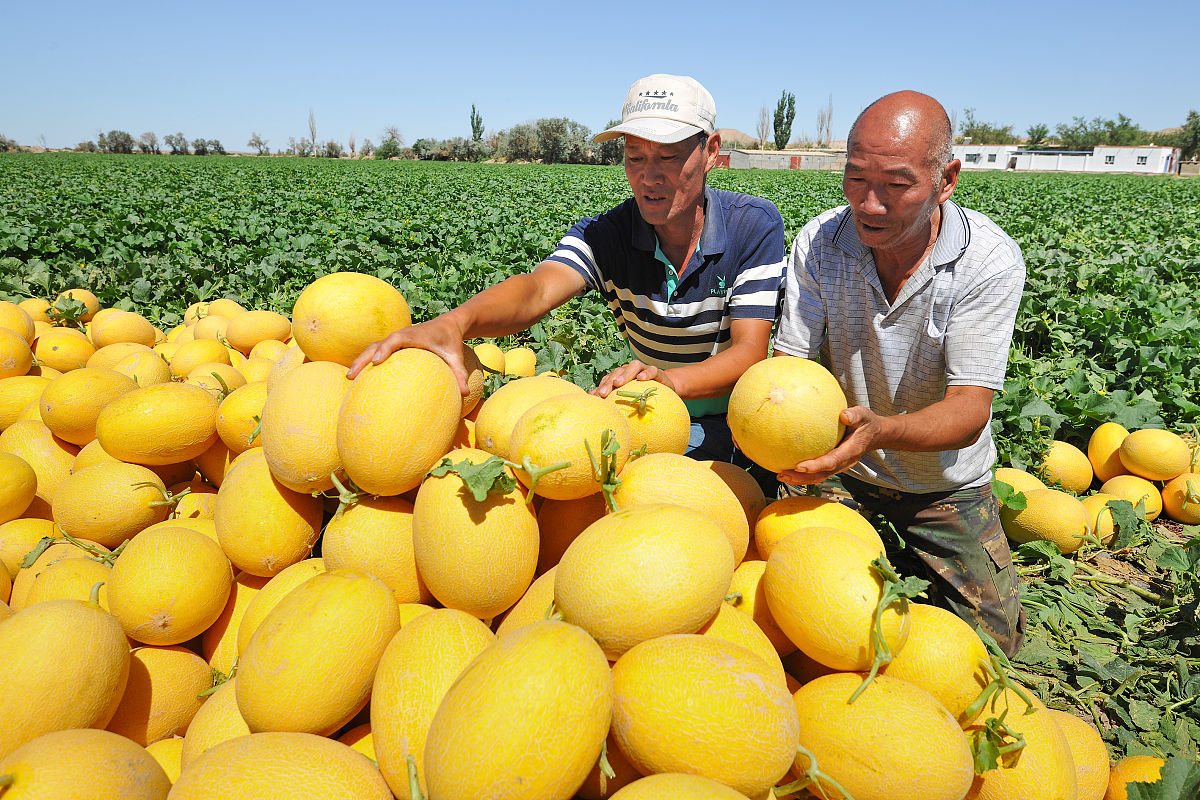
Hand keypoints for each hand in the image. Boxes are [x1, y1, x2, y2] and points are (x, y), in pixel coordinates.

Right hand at [347, 315, 471, 395]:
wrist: (449, 324)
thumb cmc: (451, 340)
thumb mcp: (456, 356)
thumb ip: (460, 373)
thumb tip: (465, 394)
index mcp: (414, 335)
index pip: (396, 339)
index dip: (386, 349)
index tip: (377, 362)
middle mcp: (401, 335)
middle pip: (377, 345)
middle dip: (363, 359)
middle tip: (351, 376)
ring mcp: (395, 339)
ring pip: (373, 348)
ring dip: (360, 360)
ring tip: (349, 378)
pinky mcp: (394, 344)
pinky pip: (378, 351)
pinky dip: (367, 361)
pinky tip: (360, 377)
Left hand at [591, 360, 677, 398]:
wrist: (665, 390)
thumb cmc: (643, 395)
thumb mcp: (628, 397)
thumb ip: (612, 396)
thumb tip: (592, 398)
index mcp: (621, 376)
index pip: (610, 379)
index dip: (602, 386)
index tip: (597, 397)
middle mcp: (631, 370)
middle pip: (619, 371)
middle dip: (610, 381)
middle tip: (604, 393)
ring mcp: (644, 369)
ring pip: (634, 366)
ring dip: (625, 374)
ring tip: (618, 383)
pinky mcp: (658, 372)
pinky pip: (652, 370)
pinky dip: (647, 373)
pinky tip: (641, 378)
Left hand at [777, 406, 881, 485]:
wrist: (874, 434)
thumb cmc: (866, 422)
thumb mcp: (864, 415)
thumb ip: (855, 415)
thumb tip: (843, 415)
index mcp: (850, 452)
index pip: (831, 462)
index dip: (815, 466)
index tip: (799, 466)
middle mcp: (843, 462)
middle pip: (821, 475)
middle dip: (802, 478)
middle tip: (783, 475)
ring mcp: (838, 465)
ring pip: (818, 476)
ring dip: (799, 479)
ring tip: (781, 476)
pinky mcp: (832, 464)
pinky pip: (817, 471)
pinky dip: (802, 473)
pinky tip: (786, 466)